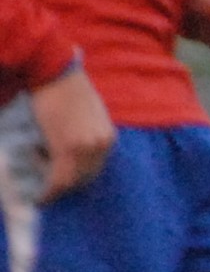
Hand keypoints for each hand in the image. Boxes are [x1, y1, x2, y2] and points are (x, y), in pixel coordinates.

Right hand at [27, 62, 115, 200]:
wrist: (54, 73)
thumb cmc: (66, 90)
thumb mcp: (89, 114)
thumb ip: (88, 134)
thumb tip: (75, 149)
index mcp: (108, 137)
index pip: (96, 169)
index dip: (79, 179)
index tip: (65, 184)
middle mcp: (102, 145)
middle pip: (86, 178)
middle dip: (68, 185)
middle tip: (49, 184)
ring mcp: (86, 148)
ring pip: (72, 181)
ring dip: (55, 186)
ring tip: (42, 184)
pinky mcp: (67, 148)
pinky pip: (59, 179)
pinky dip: (50, 192)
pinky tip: (40, 198)